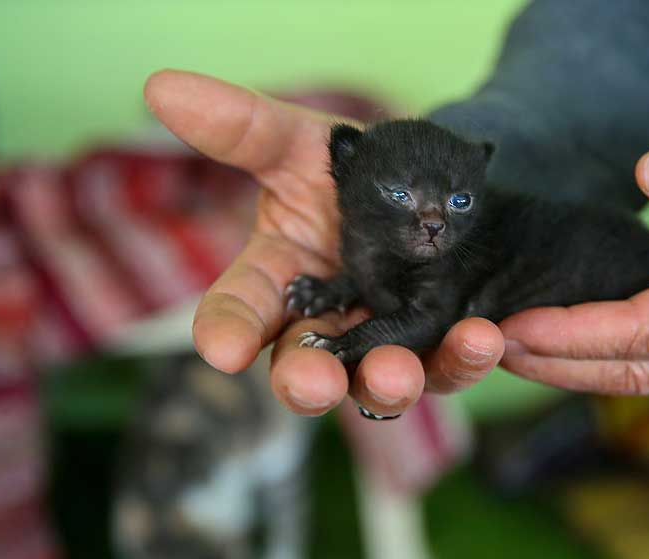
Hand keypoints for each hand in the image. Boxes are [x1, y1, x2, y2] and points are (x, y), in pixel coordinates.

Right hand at [144, 70, 503, 416]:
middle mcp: (327, 324)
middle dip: (307, 380)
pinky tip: (485, 337)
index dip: (226, 332)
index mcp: (279, 282)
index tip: (222, 350)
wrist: (425, 177)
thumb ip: (245, 129)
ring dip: (390, 382)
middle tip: (314, 381)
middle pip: (305, 370)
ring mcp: (385, 342)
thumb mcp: (299, 145)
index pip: (239, 312)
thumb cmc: (348, 170)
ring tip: (400, 373)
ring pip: (380, 382)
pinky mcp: (441, 344)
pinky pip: (453, 361)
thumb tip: (163, 86)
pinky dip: (468, 356)